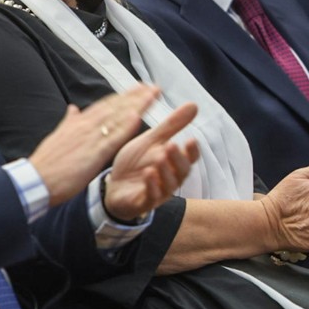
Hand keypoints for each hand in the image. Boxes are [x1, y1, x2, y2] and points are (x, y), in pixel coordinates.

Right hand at [29, 85, 162, 206]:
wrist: (36, 179)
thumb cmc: (47, 162)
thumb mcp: (58, 135)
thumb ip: (68, 121)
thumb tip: (72, 109)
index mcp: (78, 122)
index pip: (106, 105)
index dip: (123, 96)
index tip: (138, 88)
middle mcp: (86, 125)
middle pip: (115, 107)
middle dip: (135, 96)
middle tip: (153, 87)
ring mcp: (90, 138)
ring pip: (117, 118)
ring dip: (136, 105)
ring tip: (153, 96)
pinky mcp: (93, 153)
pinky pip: (112, 138)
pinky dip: (125, 127)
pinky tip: (138, 118)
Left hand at [103, 102, 199, 221]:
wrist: (114, 185)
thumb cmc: (136, 163)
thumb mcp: (152, 141)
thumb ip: (172, 125)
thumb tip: (194, 105)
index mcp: (173, 163)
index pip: (189, 158)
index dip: (191, 151)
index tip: (191, 139)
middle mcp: (170, 179)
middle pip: (181, 171)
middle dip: (177, 159)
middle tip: (171, 145)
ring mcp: (158, 192)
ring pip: (168, 185)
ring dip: (165, 171)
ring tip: (159, 158)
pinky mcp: (143, 202)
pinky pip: (151, 197)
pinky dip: (151, 186)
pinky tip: (148, 174)